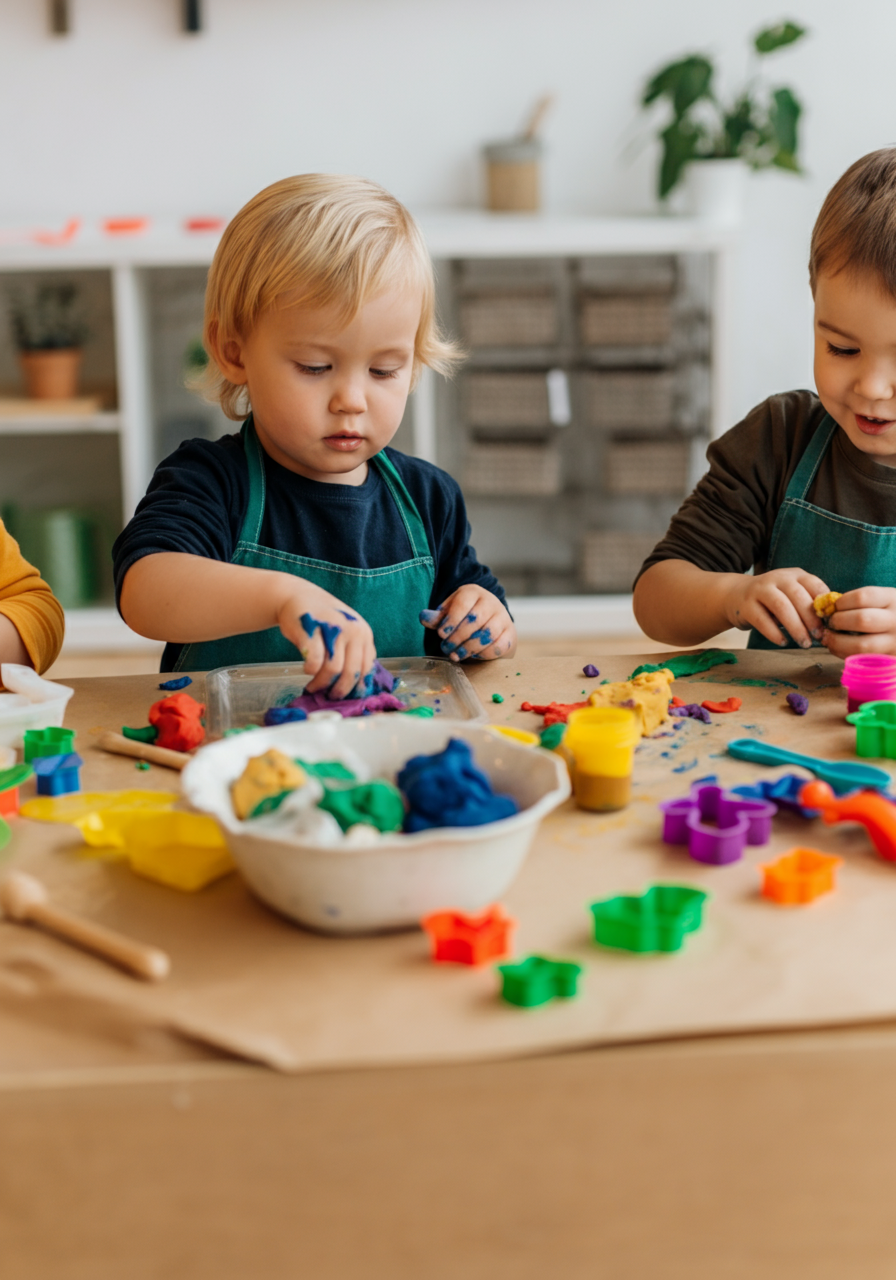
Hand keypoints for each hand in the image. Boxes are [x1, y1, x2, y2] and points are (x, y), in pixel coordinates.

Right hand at [275, 581, 375, 698]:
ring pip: (333, 669)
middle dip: (340, 690)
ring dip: (322, 683)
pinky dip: (310, 671)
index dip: (356, 687)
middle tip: (329, 696)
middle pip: (351, 672)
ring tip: (313, 687)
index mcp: (364, 633)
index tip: (346, 696)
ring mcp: (333, 628)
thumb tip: (356, 687)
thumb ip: (354, 652)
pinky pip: (314, 661)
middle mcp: (353, 630)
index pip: (367, 668)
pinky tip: (306, 670)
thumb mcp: (347, 631)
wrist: (297, 595)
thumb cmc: (323, 619)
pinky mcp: (312, 630)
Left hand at [420, 587, 515, 661]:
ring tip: (456, 654)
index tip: (441, 634)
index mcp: (473, 592)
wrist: (490, 621)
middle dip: (457, 637)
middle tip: (446, 647)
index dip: (451, 620)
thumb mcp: (449, 613)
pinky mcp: (510, 634)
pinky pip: (498, 646)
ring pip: (487, 634)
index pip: (463, 603)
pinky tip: (473, 655)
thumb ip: (437, 617)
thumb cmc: (464, 617)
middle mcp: (491, 602)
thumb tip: (424, 617)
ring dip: (469, 647)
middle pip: (475, 619)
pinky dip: (483, 654)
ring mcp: (503, 617)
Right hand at [723, 567, 828, 648]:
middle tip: (818, 637)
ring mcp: (760, 590)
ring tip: (804, 643)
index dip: (824, 605)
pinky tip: (783, 642)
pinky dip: (774, 633)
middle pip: (798, 597)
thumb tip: (833, 622)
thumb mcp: (792, 595)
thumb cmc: (773, 600)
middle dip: (811, 619)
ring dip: (795, 628)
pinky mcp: (746, 605)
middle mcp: (777, 578)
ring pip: (781, 607)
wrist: (736, 595)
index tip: (830, 623)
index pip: (815, 586)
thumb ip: (809, 603)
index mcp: (795, 575)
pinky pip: (762, 620)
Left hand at [822, 587, 895, 656]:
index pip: (863, 597)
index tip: (834, 606)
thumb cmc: (887, 613)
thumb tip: (826, 608)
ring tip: (829, 637)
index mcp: (893, 599)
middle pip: (861, 620)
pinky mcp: (889, 659)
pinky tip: (837, 648)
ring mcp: (894, 642)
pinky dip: (843, 654)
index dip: (842, 602)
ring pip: (861, 645)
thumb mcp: (882, 600)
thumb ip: (859, 602)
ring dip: (837, 642)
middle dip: (838, 621)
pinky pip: (862, 659)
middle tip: (831, 623)